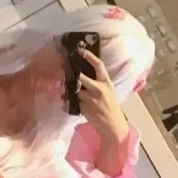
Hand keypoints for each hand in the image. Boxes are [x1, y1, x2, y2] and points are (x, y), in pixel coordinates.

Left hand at [77, 48, 129, 174]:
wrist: (113, 126)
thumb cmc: (111, 107)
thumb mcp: (109, 92)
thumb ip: (99, 84)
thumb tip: (84, 75)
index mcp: (107, 83)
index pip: (99, 66)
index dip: (90, 56)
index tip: (81, 50)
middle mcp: (99, 90)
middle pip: (81, 78)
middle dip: (73, 75)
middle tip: (66, 71)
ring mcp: (91, 100)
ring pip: (75, 91)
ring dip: (69, 90)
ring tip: (64, 89)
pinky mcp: (85, 109)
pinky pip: (73, 102)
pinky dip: (69, 101)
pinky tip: (67, 101)